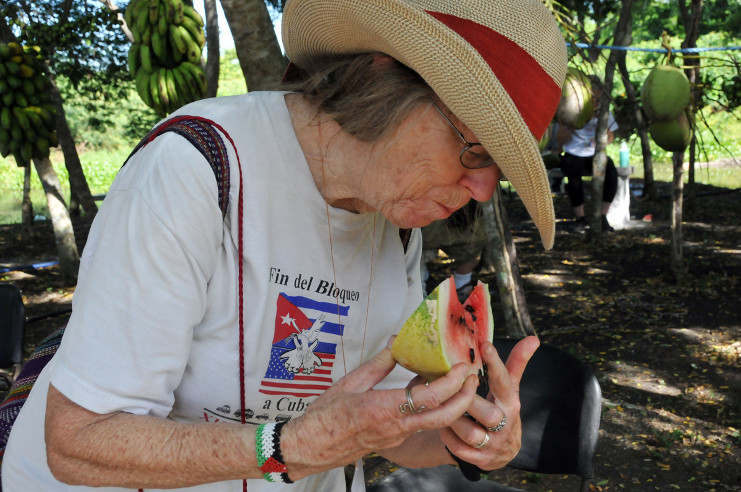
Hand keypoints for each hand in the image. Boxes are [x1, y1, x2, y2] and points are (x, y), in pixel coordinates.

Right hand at [280, 339, 478, 480]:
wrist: (311, 447)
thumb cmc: (326, 416)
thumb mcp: (351, 382)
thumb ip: (379, 363)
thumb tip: (397, 342)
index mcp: (384, 408)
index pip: (430, 398)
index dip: (452, 383)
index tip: (461, 367)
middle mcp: (396, 426)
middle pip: (443, 416)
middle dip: (464, 397)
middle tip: (472, 376)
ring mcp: (397, 435)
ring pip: (436, 423)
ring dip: (453, 404)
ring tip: (460, 382)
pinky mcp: (395, 439)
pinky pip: (422, 424)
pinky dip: (435, 409)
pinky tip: (433, 391)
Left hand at [440, 336, 539, 470]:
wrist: (502, 450)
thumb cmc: (501, 409)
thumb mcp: (509, 389)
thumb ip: (516, 364)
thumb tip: (533, 339)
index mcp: (511, 402)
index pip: (505, 381)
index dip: (495, 364)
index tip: (484, 345)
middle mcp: (505, 424)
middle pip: (486, 412)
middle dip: (467, 398)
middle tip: (450, 384)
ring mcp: (494, 444)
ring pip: (470, 433)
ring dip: (453, 419)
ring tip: (441, 406)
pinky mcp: (482, 459)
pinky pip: (461, 449)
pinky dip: (448, 438)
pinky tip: (441, 426)